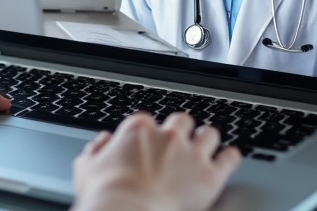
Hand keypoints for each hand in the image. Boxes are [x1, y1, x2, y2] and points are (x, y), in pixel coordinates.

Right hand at [72, 112, 241, 210]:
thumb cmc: (104, 195)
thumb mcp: (86, 168)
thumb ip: (95, 150)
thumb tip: (103, 143)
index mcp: (138, 129)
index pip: (149, 121)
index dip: (149, 134)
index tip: (149, 144)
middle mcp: (167, 135)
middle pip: (182, 121)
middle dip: (181, 131)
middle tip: (179, 143)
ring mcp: (191, 153)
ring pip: (209, 134)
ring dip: (207, 140)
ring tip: (206, 147)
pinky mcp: (210, 175)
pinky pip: (230, 157)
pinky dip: (230, 157)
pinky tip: (228, 159)